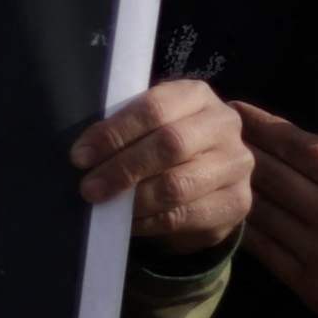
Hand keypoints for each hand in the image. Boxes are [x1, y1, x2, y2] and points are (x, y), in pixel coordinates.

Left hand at [70, 80, 249, 256]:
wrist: (206, 184)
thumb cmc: (161, 147)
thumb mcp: (145, 127)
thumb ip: (122, 131)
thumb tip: (83, 154)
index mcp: (196, 95)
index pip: (153, 108)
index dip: (114, 133)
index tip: (80, 156)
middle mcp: (223, 125)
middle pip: (169, 144)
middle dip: (121, 169)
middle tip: (89, 188)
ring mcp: (236, 164)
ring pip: (177, 185)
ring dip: (132, 200)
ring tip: (104, 205)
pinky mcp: (237, 202)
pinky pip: (184, 216)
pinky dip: (148, 221)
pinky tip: (128, 222)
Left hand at [232, 61, 317, 317]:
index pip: (295, 144)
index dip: (260, 125)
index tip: (234, 111)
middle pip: (269, 174)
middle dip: (238, 150)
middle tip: (211, 133)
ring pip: (261, 211)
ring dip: (233, 188)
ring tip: (210, 167)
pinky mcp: (309, 284)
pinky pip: (263, 251)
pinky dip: (243, 228)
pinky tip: (227, 210)